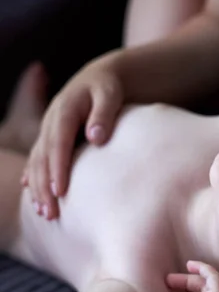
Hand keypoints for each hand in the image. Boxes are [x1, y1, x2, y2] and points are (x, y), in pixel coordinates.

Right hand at [22, 53, 123, 219]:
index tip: (60, 192)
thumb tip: (95, 138)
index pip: (58, 143)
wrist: (99, 78)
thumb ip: (104, 114)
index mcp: (64, 110)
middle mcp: (51, 122)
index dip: (58, 167)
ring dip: (37, 188)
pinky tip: (34, 197)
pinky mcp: (50, 138)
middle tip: (50, 213)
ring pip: (37, 162)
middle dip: (44, 186)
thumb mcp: (110, 95)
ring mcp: (48, 130)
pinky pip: (38, 161)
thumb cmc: (109, 88)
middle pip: (43, 157)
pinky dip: (35, 179)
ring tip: (44, 213)